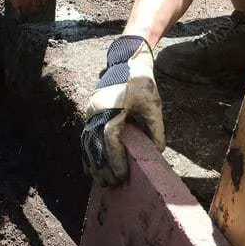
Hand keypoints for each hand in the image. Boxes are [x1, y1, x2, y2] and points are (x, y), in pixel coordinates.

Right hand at [81, 35, 165, 185]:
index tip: (121, 175)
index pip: (109, 139)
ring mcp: (90, 112)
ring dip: (93, 164)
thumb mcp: (153, 104)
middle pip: (94, 145)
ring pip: (87, 143)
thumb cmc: (141, 82)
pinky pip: (86, 138)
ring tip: (101, 182)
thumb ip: (155, 128)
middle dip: (102, 167)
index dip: (114, 159)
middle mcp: (95, 112)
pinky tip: (92, 168)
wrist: (127, 60)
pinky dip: (89, 154)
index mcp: (110, 108)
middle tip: (112, 185)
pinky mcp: (90, 114)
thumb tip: (158, 151)